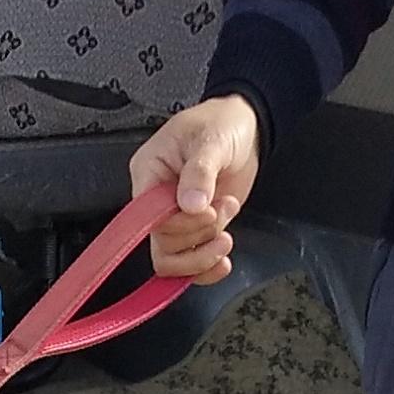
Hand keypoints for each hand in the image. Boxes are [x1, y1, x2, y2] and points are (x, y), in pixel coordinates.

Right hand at [129, 94, 261, 283]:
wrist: (246, 130)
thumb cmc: (221, 124)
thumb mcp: (211, 140)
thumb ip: (200, 172)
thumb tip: (190, 204)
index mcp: (149, 173)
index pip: (147, 217)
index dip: (177, 223)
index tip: (206, 211)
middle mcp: (157, 200)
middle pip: (163, 242)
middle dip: (199, 234)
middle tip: (221, 210)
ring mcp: (176, 217)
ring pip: (176, 258)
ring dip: (207, 250)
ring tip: (227, 222)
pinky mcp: (195, 230)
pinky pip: (190, 263)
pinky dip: (207, 269)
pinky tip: (222, 261)